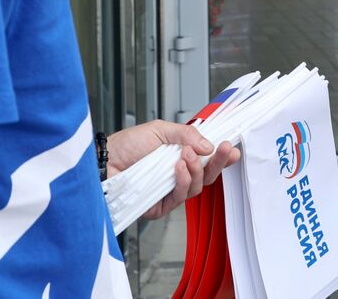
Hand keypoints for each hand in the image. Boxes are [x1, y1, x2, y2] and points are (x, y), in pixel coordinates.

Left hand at [106, 121, 239, 220]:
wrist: (105, 160)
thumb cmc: (127, 145)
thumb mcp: (160, 130)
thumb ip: (186, 134)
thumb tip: (208, 146)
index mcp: (180, 157)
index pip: (206, 160)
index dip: (221, 157)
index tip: (232, 148)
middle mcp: (177, 176)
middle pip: (207, 176)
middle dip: (218, 163)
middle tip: (223, 149)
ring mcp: (169, 192)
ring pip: (196, 187)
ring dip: (195, 169)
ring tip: (184, 155)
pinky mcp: (160, 207)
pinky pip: (179, 197)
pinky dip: (182, 181)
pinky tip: (177, 168)